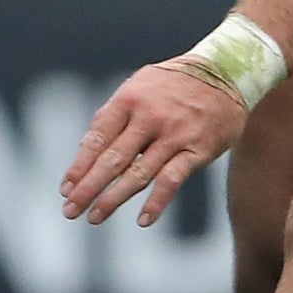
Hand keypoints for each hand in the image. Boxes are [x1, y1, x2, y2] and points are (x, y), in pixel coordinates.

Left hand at [61, 61, 248, 226]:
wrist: (227, 72)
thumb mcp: (139, 87)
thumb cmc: (173, 85)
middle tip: (70, 210)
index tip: (65, 189)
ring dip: (113, 199)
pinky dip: (157, 202)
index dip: (79, 166)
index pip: (97, 138)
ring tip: (94, 217)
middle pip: (112, 159)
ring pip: (138, 173)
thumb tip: (85, 147)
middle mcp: (149, 117)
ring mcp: (174, 134)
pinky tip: (144, 220)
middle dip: (88, 188)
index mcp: (129, 99)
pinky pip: (172, 180)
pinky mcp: (197, 150)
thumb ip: (112, 115)